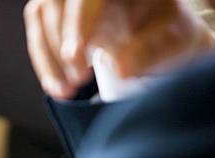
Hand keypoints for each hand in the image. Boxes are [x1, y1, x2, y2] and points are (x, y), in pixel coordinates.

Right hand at [24, 0, 214, 98]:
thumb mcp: (176, 42)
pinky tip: (57, 85)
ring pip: (41, 12)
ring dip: (48, 56)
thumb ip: (150, 52)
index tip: (76, 57)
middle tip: (77, 81)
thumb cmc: (173, 35)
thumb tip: (121, 68)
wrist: (168, 38)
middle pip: (57, 1)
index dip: (78, 24)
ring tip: (65, 91)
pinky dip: (44, 60)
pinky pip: (38, 29)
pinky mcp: (60, 13)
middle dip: (59, 44)